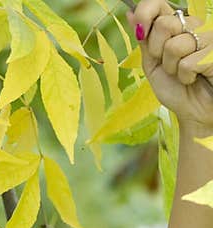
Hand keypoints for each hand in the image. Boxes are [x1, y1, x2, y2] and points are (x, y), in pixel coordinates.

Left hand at [128, 0, 212, 131]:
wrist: (194, 110)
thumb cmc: (176, 88)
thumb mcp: (153, 63)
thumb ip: (144, 40)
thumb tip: (130, 14)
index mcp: (176, 26)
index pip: (158, 4)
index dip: (146, 13)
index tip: (140, 31)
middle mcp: (194, 26)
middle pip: (164, 25)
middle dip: (157, 52)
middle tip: (168, 65)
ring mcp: (209, 37)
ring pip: (175, 46)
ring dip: (172, 67)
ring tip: (182, 74)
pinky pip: (188, 63)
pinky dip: (185, 76)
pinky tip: (195, 78)